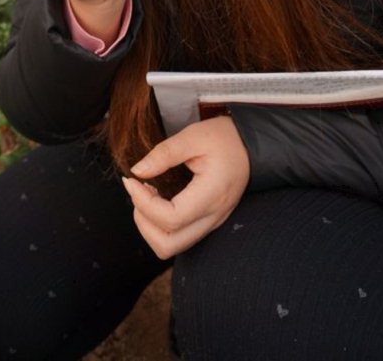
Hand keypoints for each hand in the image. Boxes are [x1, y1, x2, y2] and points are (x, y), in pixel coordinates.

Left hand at [122, 116, 249, 258]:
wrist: (250, 145)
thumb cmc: (224, 138)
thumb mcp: (193, 136)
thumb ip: (164, 153)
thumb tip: (137, 171)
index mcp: (212, 195)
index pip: (171, 219)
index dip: (144, 204)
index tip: (132, 180)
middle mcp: (213, 216)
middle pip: (168, 245)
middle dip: (143, 222)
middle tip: (138, 191)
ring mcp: (212, 223)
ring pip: (172, 247)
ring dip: (150, 227)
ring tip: (147, 196)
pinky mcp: (207, 222)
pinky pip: (179, 237)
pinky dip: (161, 226)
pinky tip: (159, 199)